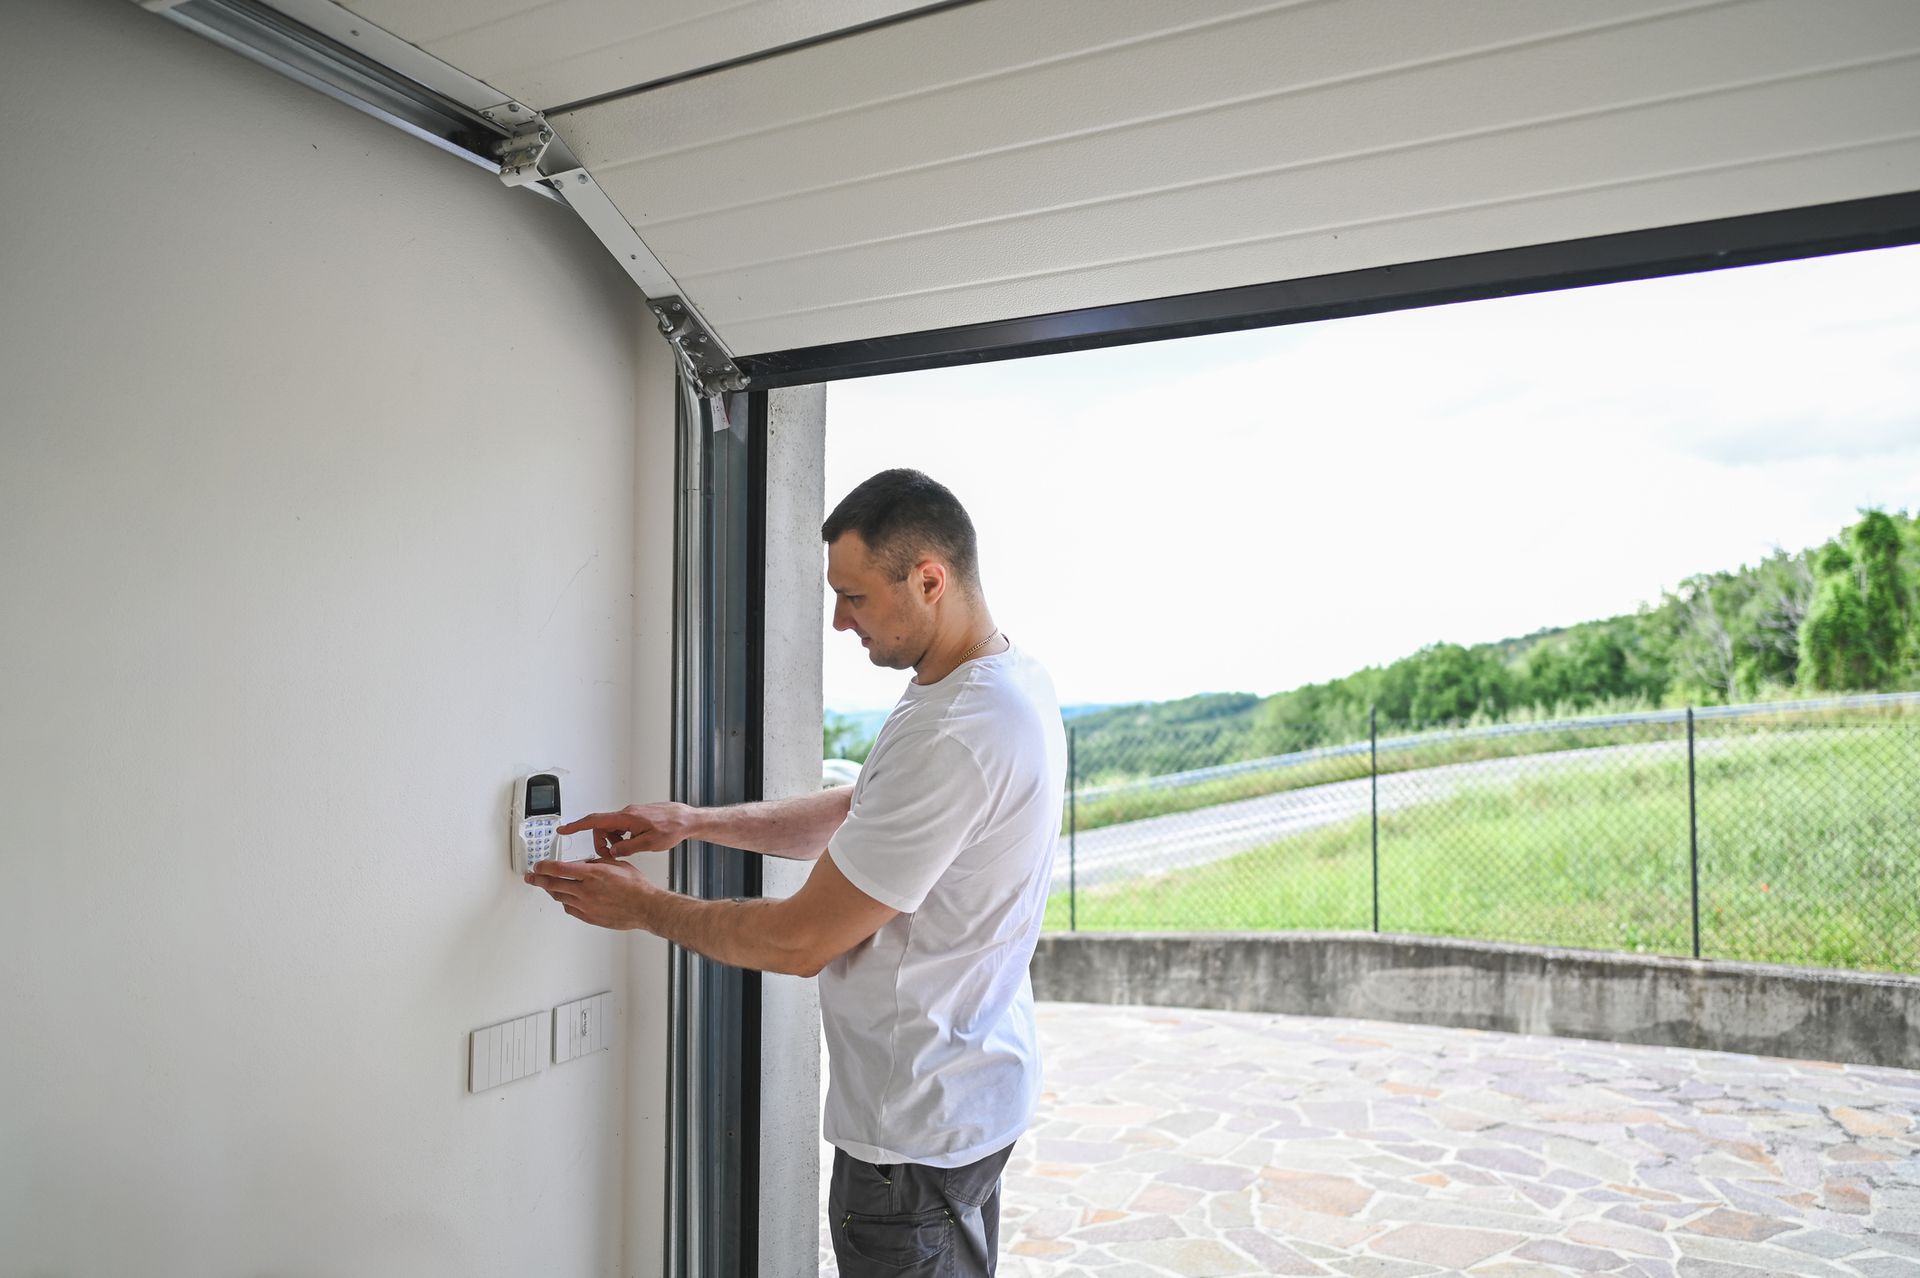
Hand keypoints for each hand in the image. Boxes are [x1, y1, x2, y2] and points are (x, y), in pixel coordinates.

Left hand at [525, 857, 658, 930]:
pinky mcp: (589, 917)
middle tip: (531, 877)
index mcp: (592, 873)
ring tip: (546, 886)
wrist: (645, 907)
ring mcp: (586, 905)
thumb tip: (585, 864)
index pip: (558, 868)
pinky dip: (565, 902)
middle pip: (553, 884)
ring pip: (559, 897)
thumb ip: (597, 863)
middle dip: (538, 879)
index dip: (544, 866)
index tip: (538, 865)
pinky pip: (569, 909)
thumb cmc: (636, 887)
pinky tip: (565, 899)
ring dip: (550, 890)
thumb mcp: (616, 864)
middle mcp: (586, 890)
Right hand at [558, 802, 696, 858]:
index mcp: (626, 817)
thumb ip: (627, 848)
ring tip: (627, 851)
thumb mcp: (649, 843)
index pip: (595, 820)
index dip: (577, 826)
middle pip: (603, 827)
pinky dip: (623, 837)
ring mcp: (633, 814)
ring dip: (614, 841)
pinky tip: (634, 845)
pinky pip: (623, 827)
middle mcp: (627, 813)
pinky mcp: (639, 817)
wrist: (688, 819)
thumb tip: (612, 851)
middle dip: (602, 842)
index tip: (563, 829)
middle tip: (609, 856)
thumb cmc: (673, 828)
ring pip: (613, 828)